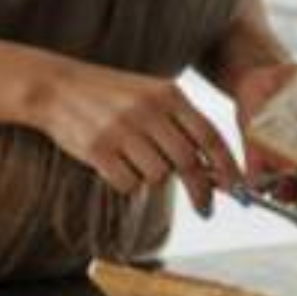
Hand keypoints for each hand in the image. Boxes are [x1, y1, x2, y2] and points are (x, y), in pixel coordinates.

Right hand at [35, 62, 242, 215]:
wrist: (57, 87)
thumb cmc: (111, 95)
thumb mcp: (152, 95)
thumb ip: (181, 124)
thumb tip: (213, 166)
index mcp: (168, 94)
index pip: (210, 136)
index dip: (229, 167)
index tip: (238, 190)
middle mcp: (148, 110)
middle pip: (189, 163)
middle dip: (202, 192)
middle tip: (205, 208)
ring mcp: (123, 129)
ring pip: (158, 176)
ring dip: (154, 179)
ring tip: (136, 161)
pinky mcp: (98, 150)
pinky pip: (128, 184)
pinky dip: (127, 183)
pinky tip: (116, 165)